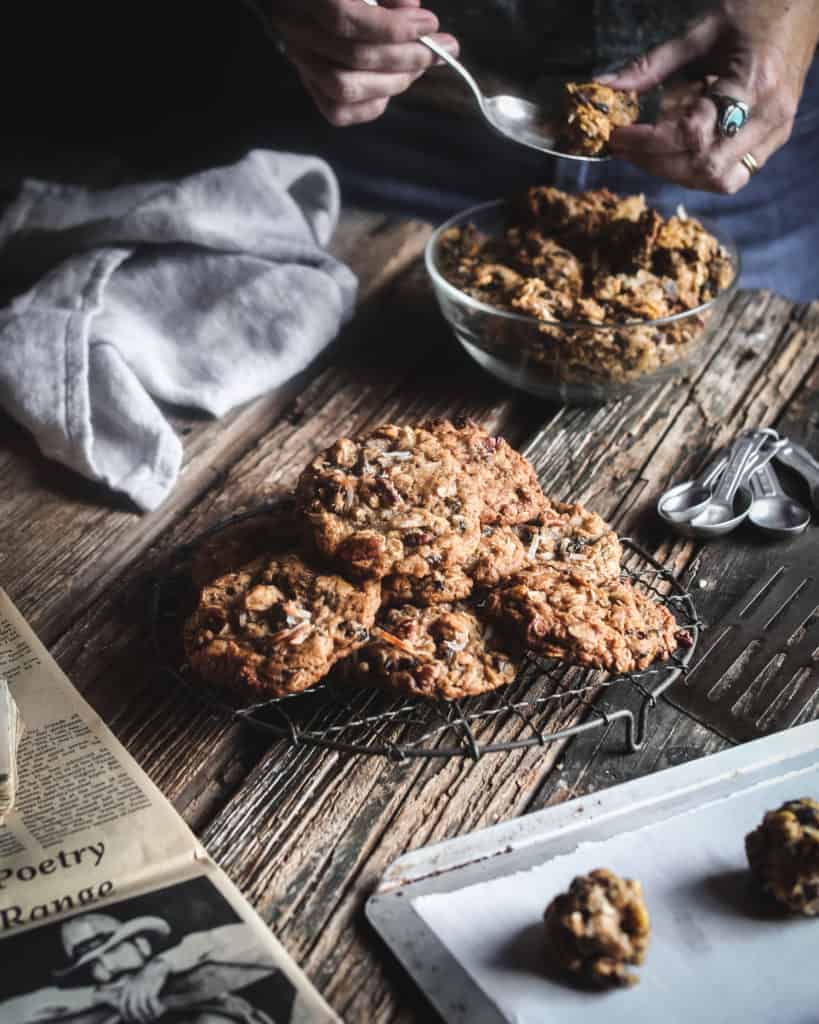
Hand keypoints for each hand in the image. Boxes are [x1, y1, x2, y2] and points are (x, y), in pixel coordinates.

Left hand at [103, 959, 169, 1023]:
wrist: (157, 966)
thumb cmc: (146, 978)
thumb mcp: (134, 984)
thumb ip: (129, 995)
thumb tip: (127, 1012)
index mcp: (127, 988)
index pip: (122, 1006)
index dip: (126, 1015)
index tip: (130, 1020)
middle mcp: (133, 989)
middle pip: (132, 1009)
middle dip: (138, 1018)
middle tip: (143, 1021)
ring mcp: (142, 989)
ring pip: (142, 1009)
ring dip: (148, 1015)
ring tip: (152, 1017)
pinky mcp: (151, 989)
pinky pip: (152, 1004)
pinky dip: (155, 1010)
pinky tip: (158, 1011)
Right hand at [271, 0, 457, 124]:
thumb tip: (412, 9)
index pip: (344, 19)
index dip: (391, 27)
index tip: (429, 23)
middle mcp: (295, 31)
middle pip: (352, 57)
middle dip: (405, 57)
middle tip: (441, 49)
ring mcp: (301, 63)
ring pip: (345, 89)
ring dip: (392, 82)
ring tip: (421, 66)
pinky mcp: (310, 86)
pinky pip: (339, 112)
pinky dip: (373, 104)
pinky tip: (393, 85)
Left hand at [600, 0, 818, 192]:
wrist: (805, 4)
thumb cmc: (755, 9)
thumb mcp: (700, 31)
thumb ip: (652, 64)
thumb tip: (607, 85)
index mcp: (753, 84)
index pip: (692, 135)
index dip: (649, 143)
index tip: (618, 135)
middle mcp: (768, 118)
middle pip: (703, 167)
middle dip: (656, 162)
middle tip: (624, 147)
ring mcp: (776, 133)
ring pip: (719, 180)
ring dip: (677, 173)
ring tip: (646, 152)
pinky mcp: (774, 139)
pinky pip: (733, 174)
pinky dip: (698, 170)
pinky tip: (676, 152)